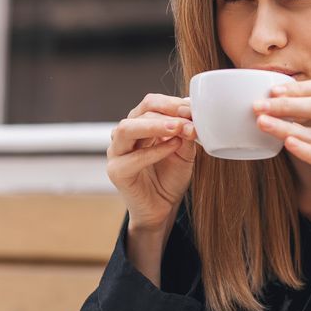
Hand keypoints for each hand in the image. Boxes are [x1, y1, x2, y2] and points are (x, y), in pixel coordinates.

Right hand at [107, 93, 196, 232]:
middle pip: (140, 112)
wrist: (162, 208)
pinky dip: (155, 150)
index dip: (172, 103)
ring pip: (127, 128)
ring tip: (178, 128)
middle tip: (188, 118)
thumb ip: (186, 135)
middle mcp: (125, 135)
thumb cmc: (170, 177)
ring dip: (155, 125)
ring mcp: (117, 153)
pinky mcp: (117, 172)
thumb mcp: (184, 152)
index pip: (151, 103)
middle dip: (167, 113)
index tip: (192, 108)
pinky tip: (173, 146)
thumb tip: (191, 117)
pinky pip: (133, 158)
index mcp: (140, 125)